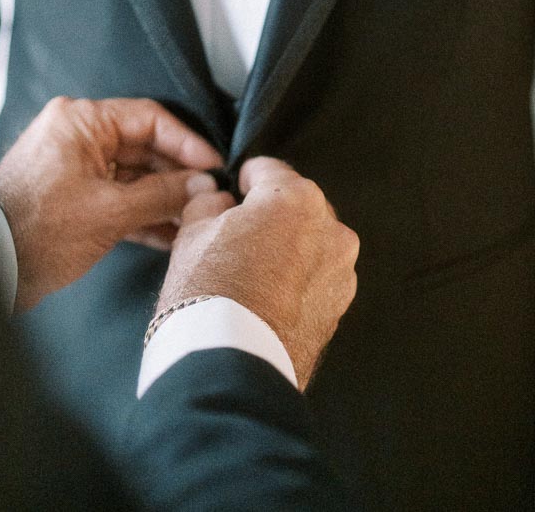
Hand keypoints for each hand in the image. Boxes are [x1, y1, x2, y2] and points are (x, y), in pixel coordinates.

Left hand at [0, 97, 221, 311]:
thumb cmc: (41, 231)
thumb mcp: (110, 212)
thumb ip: (162, 194)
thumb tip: (202, 185)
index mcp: (80, 121)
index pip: (149, 118)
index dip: (187, 143)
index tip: (214, 166)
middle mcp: (77, 135)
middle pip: (143, 146)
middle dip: (178, 175)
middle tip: (210, 195)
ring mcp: (74, 166)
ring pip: (132, 175)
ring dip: (163, 198)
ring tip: (196, 218)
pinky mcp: (72, 196)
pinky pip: (116, 196)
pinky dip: (141, 213)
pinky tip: (171, 235)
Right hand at [155, 156, 358, 388]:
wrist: (232, 365)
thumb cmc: (208, 288)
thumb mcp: (193, 232)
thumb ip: (208, 201)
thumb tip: (218, 198)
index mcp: (295, 197)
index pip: (269, 170)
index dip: (245, 177)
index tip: (234, 188)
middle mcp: (331, 227)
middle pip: (296, 205)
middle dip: (270, 213)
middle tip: (238, 234)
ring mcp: (341, 269)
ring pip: (311, 242)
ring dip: (288, 246)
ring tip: (253, 270)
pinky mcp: (341, 306)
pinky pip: (317, 276)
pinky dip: (298, 278)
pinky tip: (269, 294)